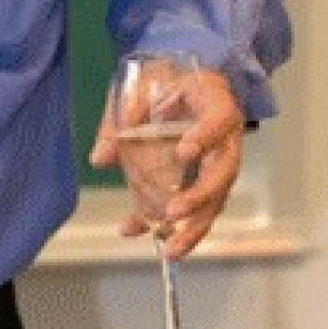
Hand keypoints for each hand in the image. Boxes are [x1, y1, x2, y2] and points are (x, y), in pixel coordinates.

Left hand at [89, 64, 245, 257]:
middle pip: (224, 172)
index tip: (184, 153)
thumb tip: (100, 158)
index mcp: (216, 103)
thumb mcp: (141, 85)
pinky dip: (173, 225)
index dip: (205, 137)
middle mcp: (227, 137)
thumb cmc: (167, 80)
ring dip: (194, 227)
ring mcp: (219, 163)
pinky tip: (144, 234)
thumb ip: (122, 116)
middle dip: (200, 196)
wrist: (184, 82)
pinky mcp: (205, 180)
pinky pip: (196, 208)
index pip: (218, 120)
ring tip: (169, 249)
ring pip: (217, 200)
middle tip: (173, 212)